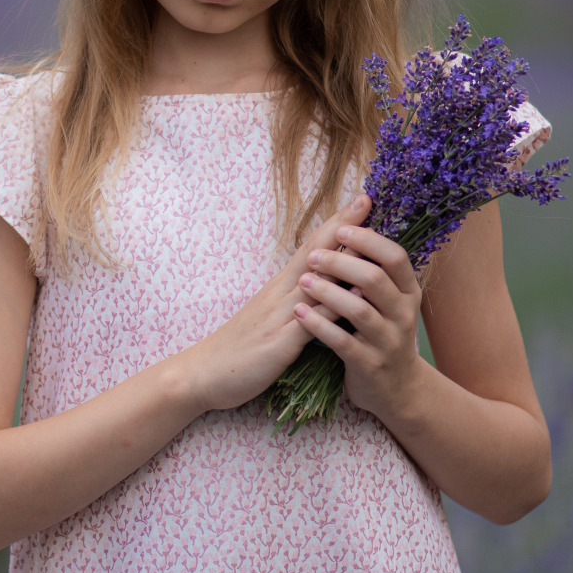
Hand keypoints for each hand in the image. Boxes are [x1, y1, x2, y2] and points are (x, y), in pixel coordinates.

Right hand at [178, 195, 372, 410]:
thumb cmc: (236, 347)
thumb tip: (319, 285)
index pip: (310, 247)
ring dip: (343, 259)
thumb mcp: (267, 316)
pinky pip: (309, 321)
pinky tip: (353, 298)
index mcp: (278, 287)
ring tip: (370, 240)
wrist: (202, 373)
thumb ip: (293, 301)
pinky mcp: (279, 344)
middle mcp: (279, 294)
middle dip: (342, 227)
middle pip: (314, 253)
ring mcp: (279, 317)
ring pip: (316, 281)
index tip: (359, 201)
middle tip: (366, 199)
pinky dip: (331, 306)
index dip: (334, 224)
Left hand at [293, 225, 424, 418]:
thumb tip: (357, 218)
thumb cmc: (383, 332)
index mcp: (408, 291)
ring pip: (359, 310)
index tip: (342, 228)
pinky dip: (319, 326)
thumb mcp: (388, 300)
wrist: (397, 389)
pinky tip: (300, 313)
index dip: (369, 240)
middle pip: (375, 278)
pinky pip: (343, 342)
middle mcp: (403, 314)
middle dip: (341, 262)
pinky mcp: (369, 364)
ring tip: (303, 281)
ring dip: (327, 292)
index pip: (395, 257)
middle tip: (313, 257)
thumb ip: (374, 267)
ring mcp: (388, 341)